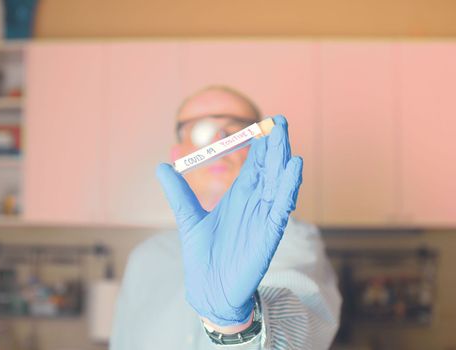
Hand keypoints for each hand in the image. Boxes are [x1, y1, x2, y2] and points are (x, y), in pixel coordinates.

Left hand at [156, 115, 302, 326]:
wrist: (209, 288)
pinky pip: (282, 205)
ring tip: (285, 137)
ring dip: (282, 159)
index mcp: (239, 197)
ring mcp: (264, 216)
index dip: (260, 145)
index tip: (265, 123)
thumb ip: (178, 192)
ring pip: (278, 182)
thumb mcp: (188, 217)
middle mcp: (255, 203)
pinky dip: (289, 186)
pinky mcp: (269, 232)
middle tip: (279, 120)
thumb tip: (161, 166)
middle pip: (268, 168)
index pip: (254, 165)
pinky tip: (294, 166)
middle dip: (274, 145)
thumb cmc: (203, 254)